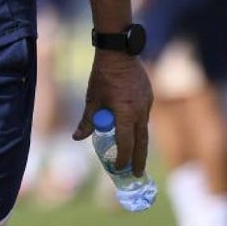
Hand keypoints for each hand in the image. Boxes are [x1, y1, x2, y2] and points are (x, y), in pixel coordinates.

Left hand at [73, 50, 152, 173]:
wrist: (119, 52)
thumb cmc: (102, 75)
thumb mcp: (92, 98)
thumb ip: (87, 121)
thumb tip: (77, 138)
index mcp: (126, 113)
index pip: (126, 143)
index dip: (122, 158)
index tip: (118, 168)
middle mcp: (141, 111)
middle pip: (142, 143)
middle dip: (139, 160)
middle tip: (137, 174)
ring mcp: (148, 103)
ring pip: (145, 129)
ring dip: (139, 143)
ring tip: (136, 157)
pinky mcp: (149, 97)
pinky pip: (145, 116)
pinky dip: (139, 126)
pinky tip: (133, 129)